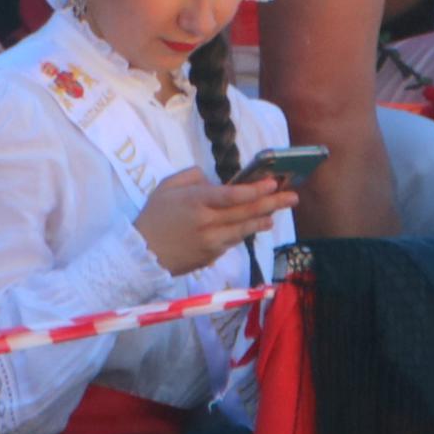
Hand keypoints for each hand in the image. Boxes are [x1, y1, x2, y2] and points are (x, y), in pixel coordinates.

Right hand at [133, 169, 285, 277]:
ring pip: (244, 229)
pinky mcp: (211, 256)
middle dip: (272, 203)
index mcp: (196, 202)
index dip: (255, 189)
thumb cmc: (153, 216)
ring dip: (263, 220)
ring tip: (276, 214)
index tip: (272, 183)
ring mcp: (211, 242)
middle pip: (246, 212)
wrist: (141, 255)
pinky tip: (255, 226)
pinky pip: (232, 241)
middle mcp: (208, 223)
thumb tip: (214, 181)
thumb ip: (192, 177)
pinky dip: (244, 232)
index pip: (232, 195)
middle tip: (292, 197)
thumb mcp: (166, 187)